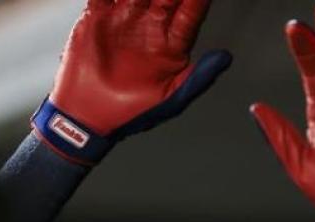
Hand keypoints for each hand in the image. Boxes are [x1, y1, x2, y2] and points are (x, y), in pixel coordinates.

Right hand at [37, 0, 231, 163]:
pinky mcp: (97, 17)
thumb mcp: (171, 99)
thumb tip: (226, 57)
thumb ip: (200, 77)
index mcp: (171, 44)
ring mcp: (125, 19)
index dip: (197, 1)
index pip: (189, 15)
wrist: (88, 117)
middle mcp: (150, 26)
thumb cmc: (133, 113)